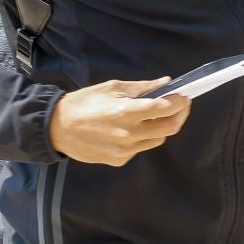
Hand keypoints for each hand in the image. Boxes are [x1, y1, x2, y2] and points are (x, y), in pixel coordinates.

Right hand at [48, 79, 192, 166]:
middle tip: (182, 105)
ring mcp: (125, 150)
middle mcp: (129, 134)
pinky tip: (135, 127)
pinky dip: (144, 136)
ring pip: (158, 139)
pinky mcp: (119, 160)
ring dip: (163, 126)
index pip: (165, 108)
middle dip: (180, 115)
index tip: (185, 95)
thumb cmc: (84, 102)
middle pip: (170, 128)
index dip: (180, 101)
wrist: (58, 127)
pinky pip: (141, 148)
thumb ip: (142, 87)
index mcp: (127, 112)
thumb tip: (166, 83)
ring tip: (159, 114)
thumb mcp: (113, 87)